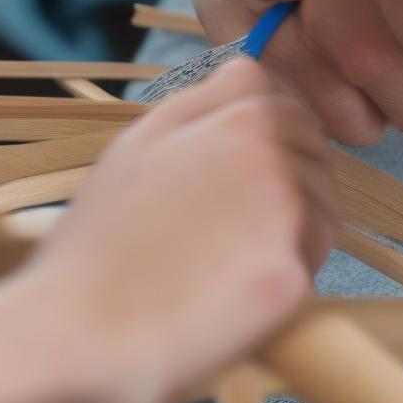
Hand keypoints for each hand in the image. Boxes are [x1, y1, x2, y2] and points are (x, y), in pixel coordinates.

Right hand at [19, 58, 337, 402]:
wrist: (79, 335)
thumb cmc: (104, 236)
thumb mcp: (141, 141)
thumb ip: (206, 99)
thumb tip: (251, 67)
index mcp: (240, 119)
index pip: (285, 104)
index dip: (264, 137)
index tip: (236, 171)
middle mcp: (274, 158)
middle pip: (314, 154)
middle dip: (288, 178)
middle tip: (231, 221)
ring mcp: (287, 217)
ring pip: (323, 206)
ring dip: (294, 225)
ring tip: (233, 255)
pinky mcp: (291, 276)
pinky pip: (312, 260)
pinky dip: (288, 271)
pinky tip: (241, 286)